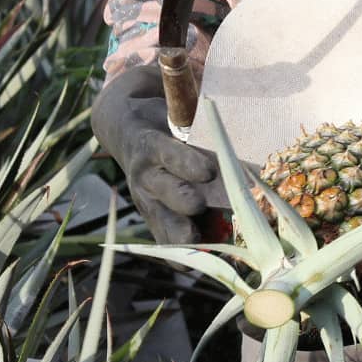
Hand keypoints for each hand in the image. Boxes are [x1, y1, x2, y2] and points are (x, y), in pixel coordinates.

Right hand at [91, 65, 225, 244]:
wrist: (129, 132)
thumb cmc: (165, 115)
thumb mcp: (174, 106)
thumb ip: (197, 111)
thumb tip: (232, 99)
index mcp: (150, 144)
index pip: (167, 154)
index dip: (187, 164)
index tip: (208, 171)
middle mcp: (146, 177)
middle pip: (168, 194)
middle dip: (190, 203)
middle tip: (213, 208)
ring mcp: (148, 202)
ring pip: (166, 225)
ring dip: (191, 236)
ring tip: (216, 247)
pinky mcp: (154, 219)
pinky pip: (166, 244)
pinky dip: (186, 256)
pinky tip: (207, 263)